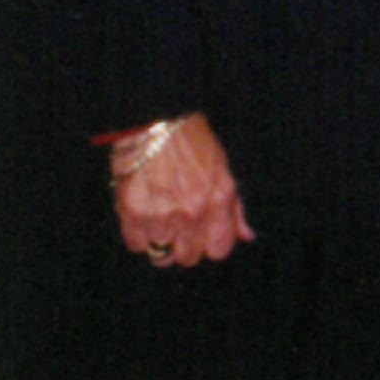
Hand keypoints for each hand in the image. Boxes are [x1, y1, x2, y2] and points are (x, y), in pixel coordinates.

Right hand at [112, 112, 252, 266]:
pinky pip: (136, 244)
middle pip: (189, 257)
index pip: (219, 250)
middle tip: (177, 226)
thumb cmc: (192, 142)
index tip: (201, 236)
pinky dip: (137, 235)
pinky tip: (142, 215)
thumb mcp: (223, 169)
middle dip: (183, 246)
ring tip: (158, 219)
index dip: (209, 245)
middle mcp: (193, 212)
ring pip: (160, 255)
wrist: (157, 122)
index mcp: (218, 200)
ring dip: (159, 241)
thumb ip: (234, 208)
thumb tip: (246, 236)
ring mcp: (162, 215)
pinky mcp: (133, 212)